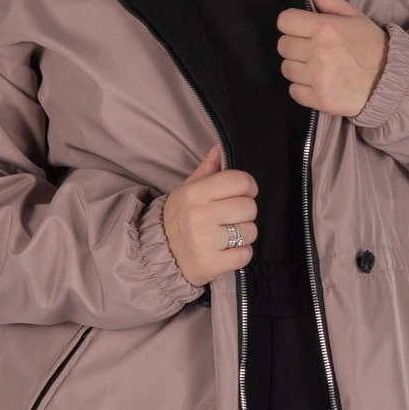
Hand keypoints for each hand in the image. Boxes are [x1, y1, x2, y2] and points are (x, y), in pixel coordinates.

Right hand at [162, 142, 258, 286]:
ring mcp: (205, 241)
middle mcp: (199, 215)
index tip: (242, 194)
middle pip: (249, 207)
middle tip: (231, 218)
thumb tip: (221, 145)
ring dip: (244, 235)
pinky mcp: (211, 264)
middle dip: (245, 213)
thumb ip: (209, 168)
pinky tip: (226, 251)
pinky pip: (245, 255)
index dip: (248, 187)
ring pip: (250, 232)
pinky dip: (240, 254)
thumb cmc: (178, 218)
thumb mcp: (188, 189)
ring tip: (228, 236)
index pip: (241, 181)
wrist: (157, 254)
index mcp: (195, 193)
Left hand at [276, 0, 388, 117]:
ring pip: (286, 68)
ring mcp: (318, 78)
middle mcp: (319, 52)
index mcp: (326, 28)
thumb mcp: (351, 15)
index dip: (292, 24)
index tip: (304, 29)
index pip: (284, 21)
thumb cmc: (371, 44)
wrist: (393, 81)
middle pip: (283, 45)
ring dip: (298, 67)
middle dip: (295, 45)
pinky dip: (304, 88)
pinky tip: (320, 82)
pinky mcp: (319, 100)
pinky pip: (293, 91)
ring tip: (318, 66)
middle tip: (314, 49)